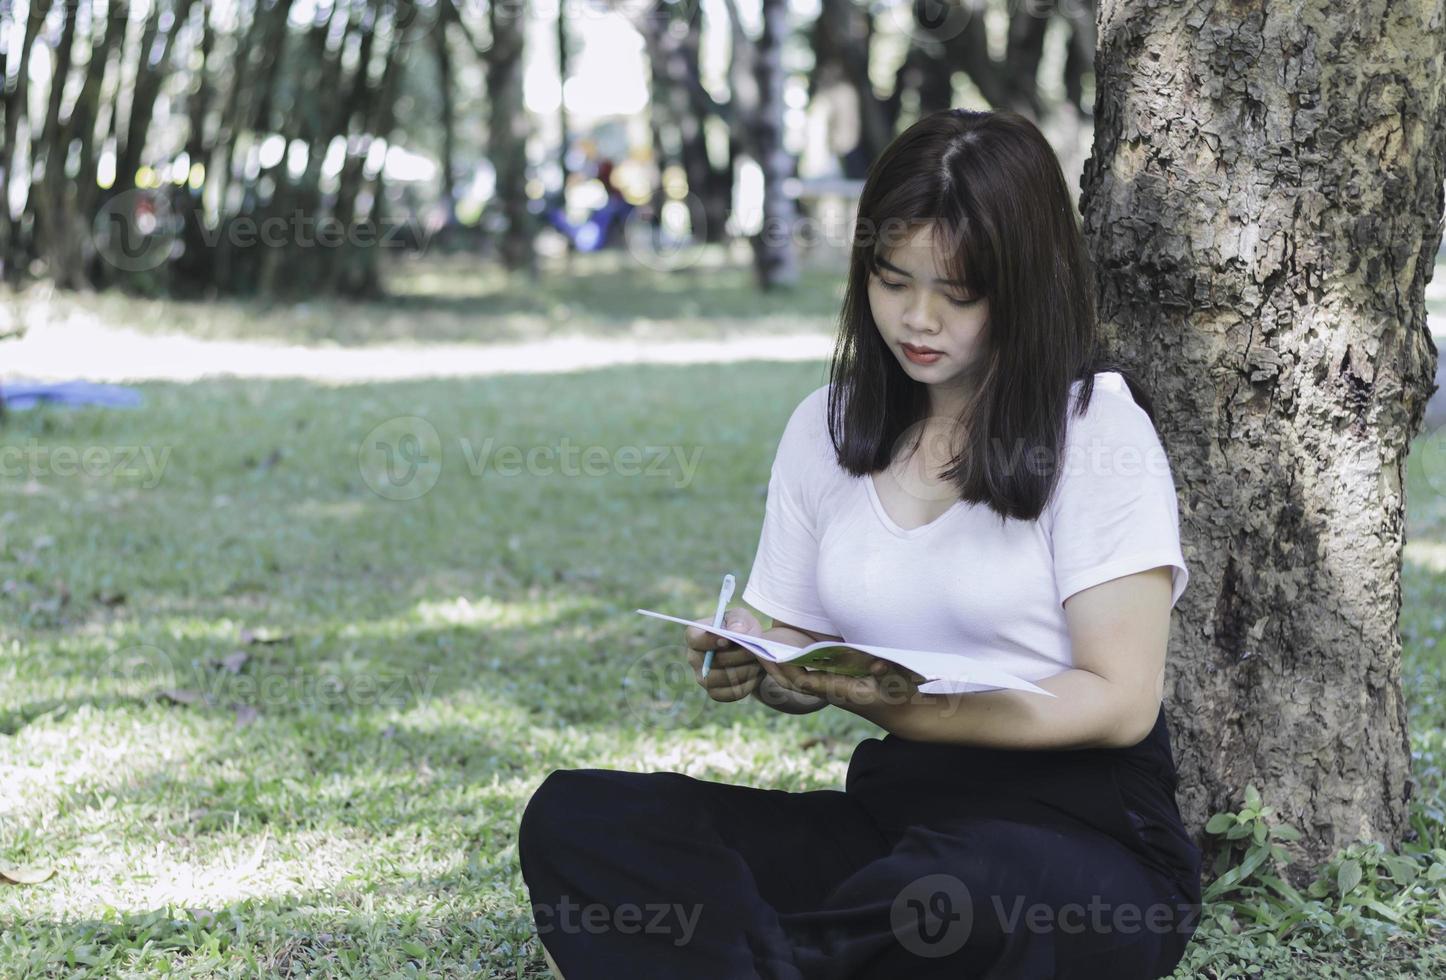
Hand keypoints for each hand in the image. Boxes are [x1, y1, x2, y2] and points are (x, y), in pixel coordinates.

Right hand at [684, 608, 763, 702]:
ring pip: (725, 678)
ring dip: (746, 669)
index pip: (695, 639)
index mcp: (694, 635)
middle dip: (738, 656)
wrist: (748, 649)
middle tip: (755, 650)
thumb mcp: (741, 617)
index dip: (710, 641)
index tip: (728, 640)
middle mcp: (694, 658)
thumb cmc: (740, 628)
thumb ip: (738, 621)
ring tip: (758, 660)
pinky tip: (755, 672)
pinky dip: (749, 683)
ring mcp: (703, 678)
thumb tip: (737, 632)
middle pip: (713, 662)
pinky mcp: (716, 693)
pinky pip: (733, 692)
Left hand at [758, 655, 925, 707]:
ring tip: (762, 649)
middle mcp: (832, 691)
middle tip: (754, 649)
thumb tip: (877, 665)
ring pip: (798, 681)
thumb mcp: (898, 683)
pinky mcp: (835, 686)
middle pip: (794, 682)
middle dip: (774, 668)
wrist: (903, 714)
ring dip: (780, 667)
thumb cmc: (900, 696)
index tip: (770, 655)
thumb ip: (888, 672)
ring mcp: (832, 689)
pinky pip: (807, 678)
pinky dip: (793, 667)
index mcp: (841, 691)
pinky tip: (783, 655)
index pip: (805, 683)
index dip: (786, 670)